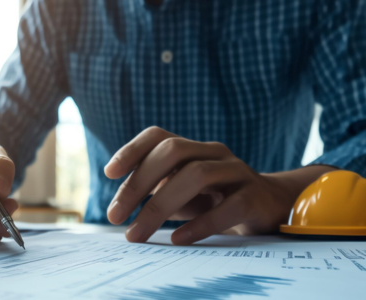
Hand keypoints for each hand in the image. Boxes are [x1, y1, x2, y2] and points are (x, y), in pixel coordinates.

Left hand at [105, 127, 334, 244]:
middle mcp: (214, 153)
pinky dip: (199, 224)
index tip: (109, 173)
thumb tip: (122, 204)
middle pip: (173, 152)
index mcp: (194, 148)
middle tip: (115, 215)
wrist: (268, 205)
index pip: (158, 136)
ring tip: (136, 233)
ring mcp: (236, 172)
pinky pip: (227, 207)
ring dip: (160, 206)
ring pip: (197, 175)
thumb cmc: (216, 198)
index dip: (131, 150)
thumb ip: (158, 190)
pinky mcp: (254, 197)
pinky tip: (177, 239)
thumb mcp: (183, 191)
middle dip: (138, 183)